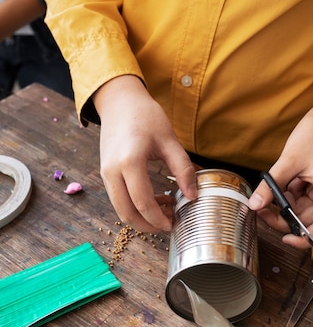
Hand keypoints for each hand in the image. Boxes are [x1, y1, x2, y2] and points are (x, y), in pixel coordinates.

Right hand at [93, 75, 196, 231]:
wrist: (119, 101)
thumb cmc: (145, 116)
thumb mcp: (169, 140)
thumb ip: (183, 169)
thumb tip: (193, 196)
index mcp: (130, 162)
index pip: (143, 202)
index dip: (158, 219)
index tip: (174, 223)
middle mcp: (112, 171)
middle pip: (126, 213)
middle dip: (148, 225)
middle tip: (169, 224)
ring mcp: (105, 173)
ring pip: (120, 209)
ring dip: (141, 216)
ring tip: (165, 210)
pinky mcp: (105, 173)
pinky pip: (118, 198)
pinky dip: (134, 205)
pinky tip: (154, 198)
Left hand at [248, 96, 312, 247]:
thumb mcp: (289, 160)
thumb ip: (271, 185)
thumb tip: (255, 204)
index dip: (302, 239)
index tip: (284, 239)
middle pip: (309, 222)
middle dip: (284, 218)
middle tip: (261, 209)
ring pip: (304, 211)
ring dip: (285, 206)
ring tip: (270, 191)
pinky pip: (304, 200)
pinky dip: (291, 196)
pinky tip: (284, 183)